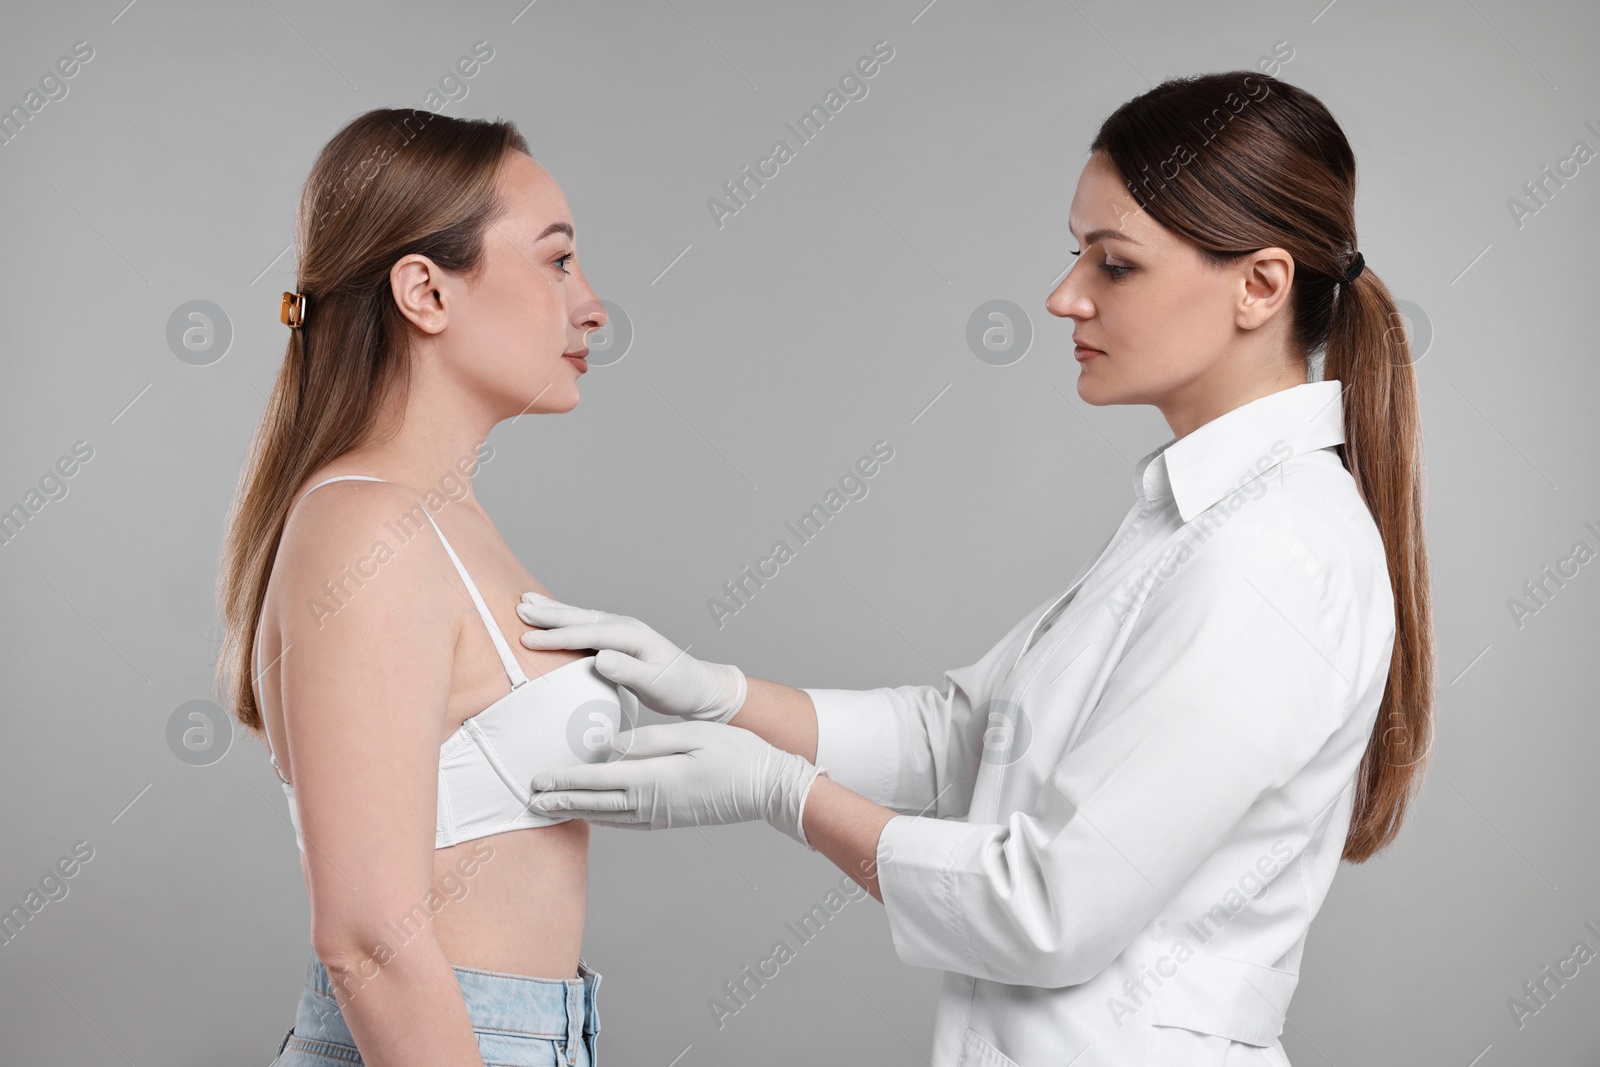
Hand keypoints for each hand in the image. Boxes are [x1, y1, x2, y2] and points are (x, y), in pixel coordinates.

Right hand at [516, 594, 746, 723]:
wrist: (698, 686)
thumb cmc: (679, 688)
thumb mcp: (656, 684)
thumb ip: (629, 671)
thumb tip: (600, 658)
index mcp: (632, 636)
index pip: (588, 635)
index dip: (557, 637)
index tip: (528, 640)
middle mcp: (625, 626)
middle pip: (580, 618)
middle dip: (549, 614)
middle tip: (519, 608)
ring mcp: (621, 630)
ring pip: (581, 617)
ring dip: (554, 611)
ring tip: (526, 602)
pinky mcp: (618, 638)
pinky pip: (586, 625)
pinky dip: (566, 618)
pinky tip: (553, 615)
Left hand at [525, 720, 829, 848]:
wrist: (769, 789)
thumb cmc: (736, 754)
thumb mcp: (692, 734)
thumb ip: (647, 740)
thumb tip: (608, 745)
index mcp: (654, 779)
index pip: (596, 779)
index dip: (563, 780)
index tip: (537, 780)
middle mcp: (651, 803)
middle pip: (594, 802)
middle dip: (559, 800)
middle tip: (529, 800)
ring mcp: (660, 816)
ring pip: (607, 816)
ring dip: (576, 810)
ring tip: (550, 808)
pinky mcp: (669, 820)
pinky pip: (626, 822)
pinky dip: (602, 818)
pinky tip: (593, 813)